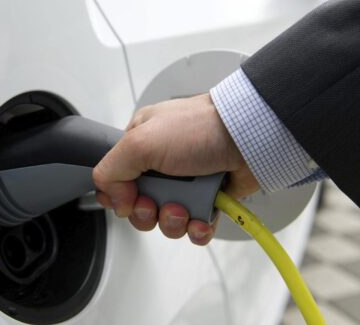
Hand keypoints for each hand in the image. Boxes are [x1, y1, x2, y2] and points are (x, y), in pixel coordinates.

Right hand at [92, 93, 258, 244]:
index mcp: (141, 144)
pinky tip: (201, 220)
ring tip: (185, 209)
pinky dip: (197, 229)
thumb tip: (114, 200)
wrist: (247, 137)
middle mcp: (161, 164)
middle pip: (139, 206)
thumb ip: (112, 169)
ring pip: (166, 220)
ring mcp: (186, 182)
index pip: (115, 179)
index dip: (119, 196)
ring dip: (173, 222)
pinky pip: (194, 227)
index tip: (129, 198)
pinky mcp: (209, 199)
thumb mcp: (141, 141)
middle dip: (148, 212)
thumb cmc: (199, 129)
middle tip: (158, 202)